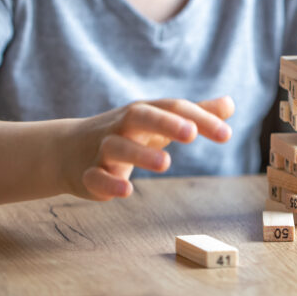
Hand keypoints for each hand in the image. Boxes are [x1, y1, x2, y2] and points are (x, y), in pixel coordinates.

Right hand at [65, 96, 234, 200]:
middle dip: (166, 122)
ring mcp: (102, 149)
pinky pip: (95, 177)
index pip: (173, 108)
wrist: (67, 149)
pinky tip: (126, 191)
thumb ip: (194, 114)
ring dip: (140, 154)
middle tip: (192, 133)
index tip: (226, 134)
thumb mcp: (158, 119)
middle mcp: (122, 126)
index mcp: (144, 112)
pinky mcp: (88, 175)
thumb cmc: (125, 132)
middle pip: (141, 116)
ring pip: (117, 147)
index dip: (200, 119)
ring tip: (166, 163)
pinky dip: (109, 183)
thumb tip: (229, 104)